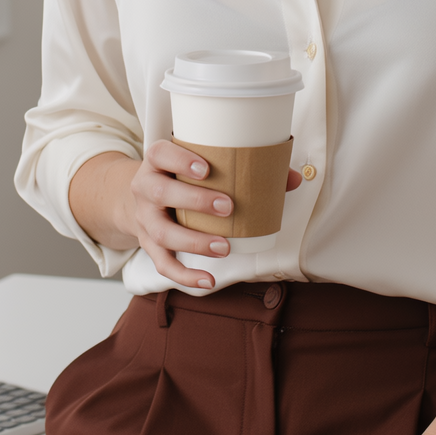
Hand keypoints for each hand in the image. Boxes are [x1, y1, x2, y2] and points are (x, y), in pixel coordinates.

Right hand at [81, 142, 302, 291]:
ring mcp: (145, 219)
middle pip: (160, 193)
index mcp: (158, 163)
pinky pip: (163, 264)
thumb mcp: (200, 164)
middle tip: (228, 207)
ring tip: (224, 246)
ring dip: (193, 241)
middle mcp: (145, 188)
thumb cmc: (182, 178)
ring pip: (161, 232)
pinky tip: (208, 280)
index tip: (207, 169)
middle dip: (194, 201)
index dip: (180, 160)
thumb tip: (293, 178)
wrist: (142, 198)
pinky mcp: (148, 245)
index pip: (160, 154)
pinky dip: (185, 275)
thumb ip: (245, 167)